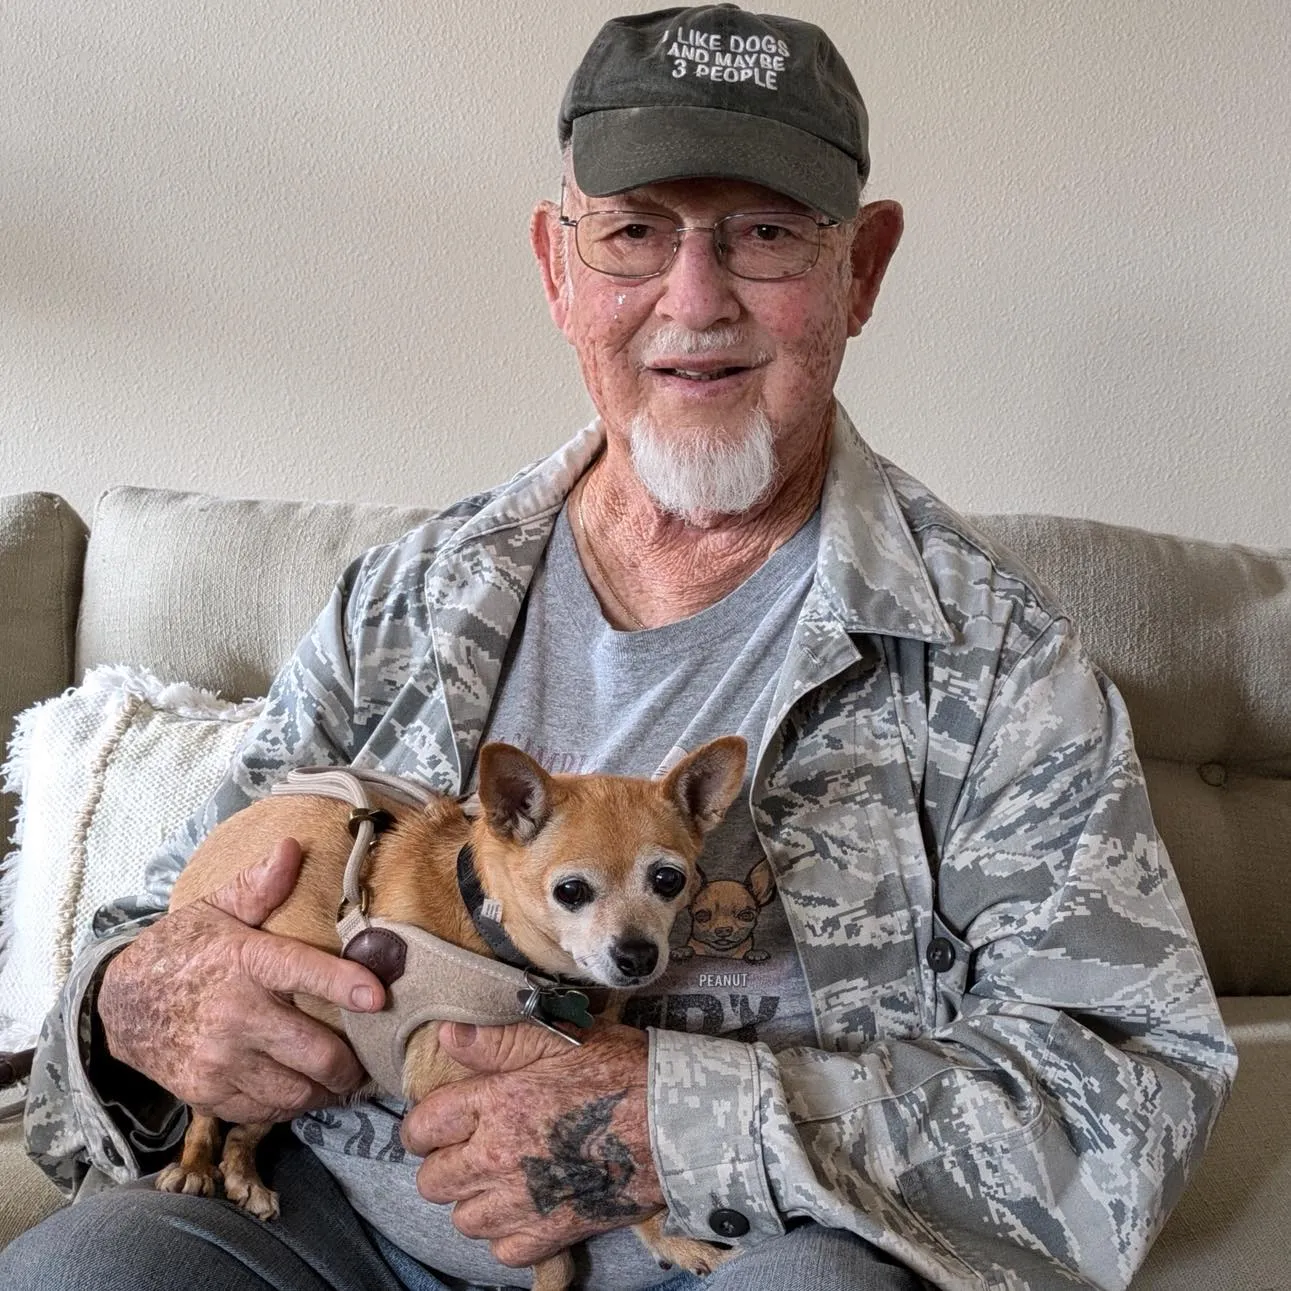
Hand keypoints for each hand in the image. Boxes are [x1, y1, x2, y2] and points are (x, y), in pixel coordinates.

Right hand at [98, 838, 384, 1122]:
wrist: (119, 1003)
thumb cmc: (181, 950)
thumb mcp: (216, 909)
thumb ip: (260, 885)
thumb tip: (292, 847)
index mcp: (245, 962)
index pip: (303, 972)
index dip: (345, 984)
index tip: (378, 995)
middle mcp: (235, 1014)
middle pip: (312, 1050)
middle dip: (350, 1064)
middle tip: (367, 1062)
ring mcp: (219, 1059)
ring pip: (295, 1091)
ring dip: (326, 1090)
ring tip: (340, 1081)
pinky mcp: (207, 1092)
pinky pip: (265, 1111)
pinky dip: (290, 1105)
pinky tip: (301, 1090)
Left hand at [403, 1020, 664, 1266]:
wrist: (673, 1123)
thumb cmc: (620, 1072)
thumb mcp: (560, 1040)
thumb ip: (498, 1041)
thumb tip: (446, 1034)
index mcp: (496, 1103)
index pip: (423, 1127)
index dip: (422, 1126)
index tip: (438, 1122)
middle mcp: (498, 1157)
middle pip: (432, 1181)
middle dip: (443, 1163)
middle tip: (468, 1149)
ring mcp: (523, 1202)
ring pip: (463, 1220)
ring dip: (473, 1200)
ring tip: (496, 1179)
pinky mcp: (551, 1233)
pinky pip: (503, 1251)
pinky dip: (507, 1235)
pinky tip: (524, 1207)